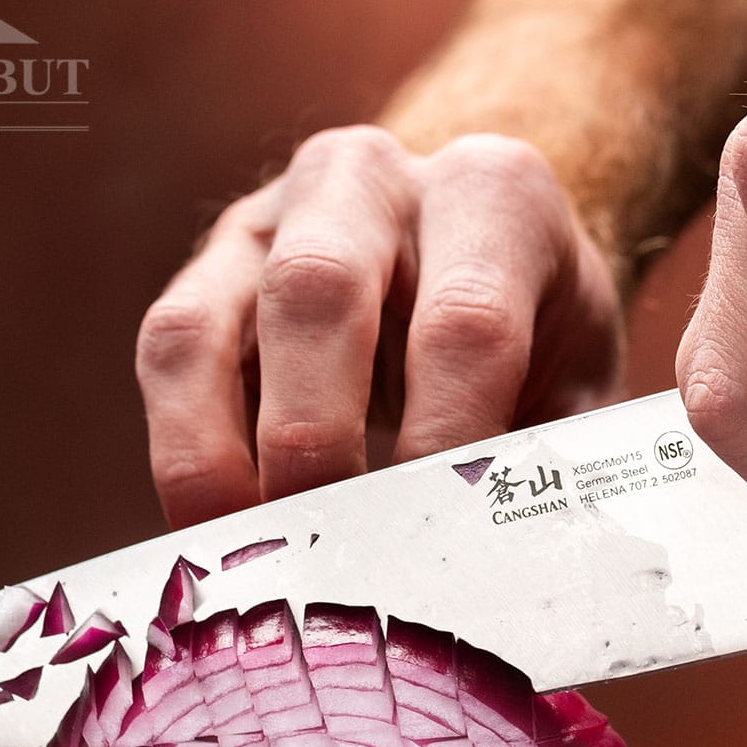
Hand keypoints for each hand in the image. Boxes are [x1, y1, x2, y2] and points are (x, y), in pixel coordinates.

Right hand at [137, 128, 622, 527]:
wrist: (484, 251)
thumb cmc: (539, 335)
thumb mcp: (580, 380)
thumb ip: (560, 464)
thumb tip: (526, 567)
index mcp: (494, 194)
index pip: (466, 323)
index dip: (445, 443)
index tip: (437, 541)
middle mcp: (371, 179)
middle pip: (316, 291)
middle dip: (314, 440)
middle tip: (331, 550)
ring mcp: (272, 218)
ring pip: (203, 325)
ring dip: (214, 459)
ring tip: (249, 559)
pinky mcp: (205, 272)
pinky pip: (166, 362)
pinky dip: (183, 456)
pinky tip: (216, 534)